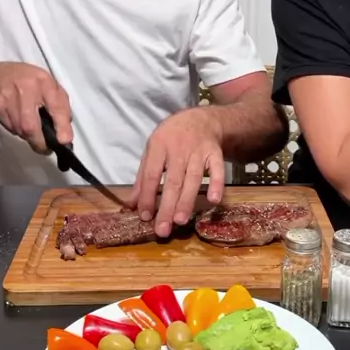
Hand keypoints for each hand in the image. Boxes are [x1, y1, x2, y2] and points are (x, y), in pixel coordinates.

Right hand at [0, 62, 72, 152]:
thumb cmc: (30, 82)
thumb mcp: (52, 88)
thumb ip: (62, 109)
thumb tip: (65, 134)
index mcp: (45, 82)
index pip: (56, 106)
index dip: (61, 126)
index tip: (64, 140)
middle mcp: (26, 88)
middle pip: (30, 126)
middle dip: (40, 142)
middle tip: (46, 147)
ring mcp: (8, 98)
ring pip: (20, 130)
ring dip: (28, 135)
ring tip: (32, 125)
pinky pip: (10, 128)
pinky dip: (17, 129)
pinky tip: (18, 118)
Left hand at [130, 108, 224, 237]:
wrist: (201, 119)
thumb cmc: (172, 138)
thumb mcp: (153, 151)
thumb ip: (143, 178)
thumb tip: (131, 204)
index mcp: (159, 146)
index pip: (152, 175)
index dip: (148, 196)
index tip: (145, 216)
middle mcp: (179, 149)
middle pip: (173, 181)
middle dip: (167, 206)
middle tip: (162, 229)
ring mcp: (199, 152)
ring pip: (193, 178)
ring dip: (187, 200)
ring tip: (180, 220)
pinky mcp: (215, 154)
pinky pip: (218, 170)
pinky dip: (217, 184)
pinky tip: (214, 200)